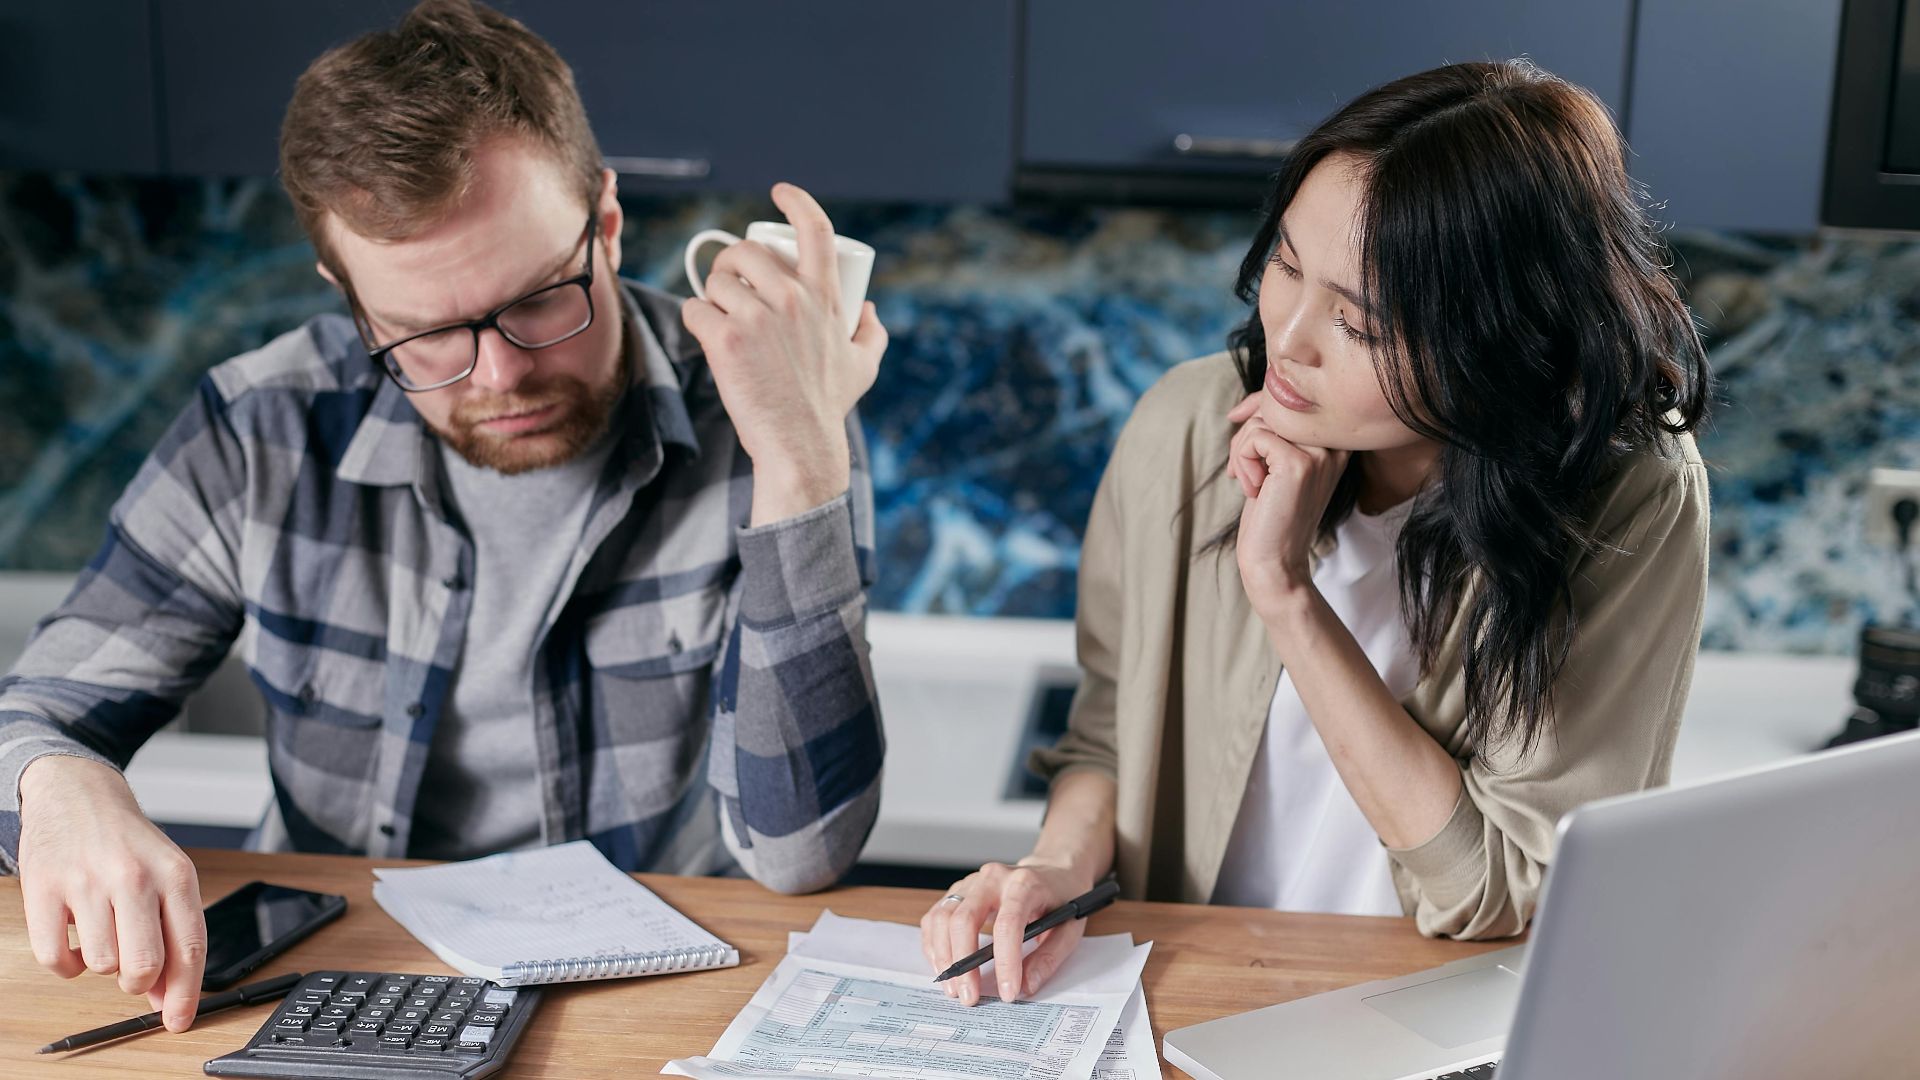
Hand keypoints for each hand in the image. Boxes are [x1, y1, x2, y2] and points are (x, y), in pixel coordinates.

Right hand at [17, 755, 206, 1030]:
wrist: (78, 794)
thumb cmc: (128, 844)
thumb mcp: (166, 878)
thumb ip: (173, 934)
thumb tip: (169, 998)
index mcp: (175, 875)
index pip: (189, 948)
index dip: (185, 994)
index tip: (179, 1021)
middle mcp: (134, 877)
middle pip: (144, 966)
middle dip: (140, 982)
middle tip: (134, 970)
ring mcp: (86, 882)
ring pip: (101, 965)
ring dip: (102, 963)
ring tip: (104, 933)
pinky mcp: (43, 888)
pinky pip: (55, 958)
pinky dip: (66, 964)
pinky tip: (76, 939)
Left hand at [680, 182, 887, 522]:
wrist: (799, 443)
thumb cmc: (828, 405)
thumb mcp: (863, 365)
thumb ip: (872, 333)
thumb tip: (868, 310)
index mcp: (824, 296)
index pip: (815, 230)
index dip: (796, 202)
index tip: (780, 192)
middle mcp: (791, 298)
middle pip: (745, 252)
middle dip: (731, 264)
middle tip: (730, 286)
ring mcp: (756, 317)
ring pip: (716, 280)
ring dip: (713, 296)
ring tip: (722, 320)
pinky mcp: (724, 338)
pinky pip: (695, 309)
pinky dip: (697, 321)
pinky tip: (708, 338)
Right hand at [918, 858, 1091, 1006]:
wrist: (1052, 871)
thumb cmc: (1061, 899)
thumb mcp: (1069, 928)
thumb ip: (1049, 958)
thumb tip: (1026, 986)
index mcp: (1024, 884)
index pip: (1008, 923)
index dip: (1005, 961)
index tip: (1007, 993)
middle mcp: (993, 878)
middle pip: (964, 919)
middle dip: (963, 963)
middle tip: (969, 997)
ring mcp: (971, 883)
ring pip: (942, 917)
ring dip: (943, 957)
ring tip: (953, 988)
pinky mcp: (958, 892)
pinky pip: (935, 917)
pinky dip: (934, 945)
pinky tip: (943, 966)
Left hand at [1226, 391, 1349, 618]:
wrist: (1275, 561)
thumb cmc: (1271, 515)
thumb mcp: (1275, 466)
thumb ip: (1273, 431)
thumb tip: (1246, 403)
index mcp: (1337, 443)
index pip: (1296, 397)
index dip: (1259, 401)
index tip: (1235, 417)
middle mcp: (1336, 444)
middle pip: (1277, 404)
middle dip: (1247, 433)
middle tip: (1241, 470)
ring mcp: (1321, 453)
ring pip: (1263, 419)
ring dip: (1241, 451)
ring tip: (1250, 483)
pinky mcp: (1299, 464)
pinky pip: (1256, 437)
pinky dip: (1242, 460)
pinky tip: (1252, 489)